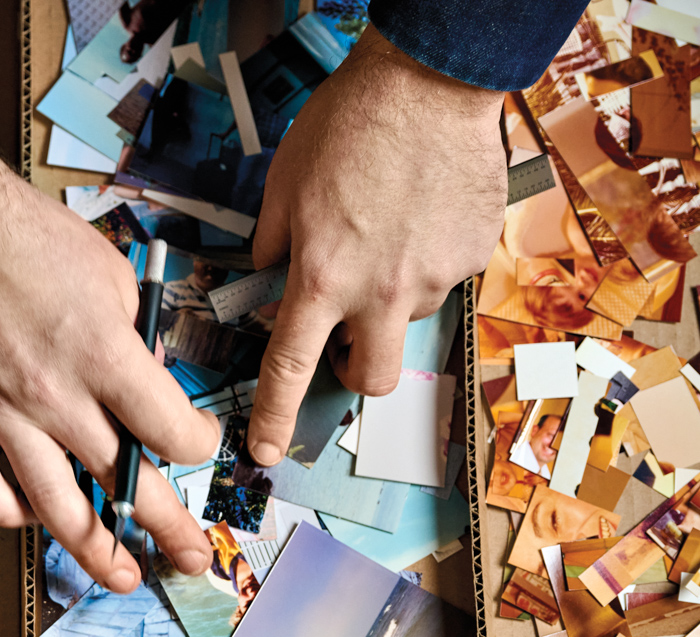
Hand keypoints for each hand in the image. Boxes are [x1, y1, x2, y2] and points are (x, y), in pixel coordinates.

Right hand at [0, 121, 218, 591]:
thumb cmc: (33, 238)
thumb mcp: (114, 276)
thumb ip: (138, 341)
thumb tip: (149, 387)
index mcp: (103, 354)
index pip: (170, 432)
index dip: (198, 446)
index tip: (198, 443)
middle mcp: (55, 395)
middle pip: (124, 482)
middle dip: (169, 527)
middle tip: (195, 558)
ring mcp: (3, 413)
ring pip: (56, 506)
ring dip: (95, 551)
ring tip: (122, 576)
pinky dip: (12, 513)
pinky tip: (34, 518)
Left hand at [246, 25, 504, 464]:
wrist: (429, 82)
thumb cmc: (348, 124)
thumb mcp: (283, 184)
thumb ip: (272, 243)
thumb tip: (268, 273)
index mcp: (322, 279)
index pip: (289, 370)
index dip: (273, 418)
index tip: (265, 451)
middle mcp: (380, 292)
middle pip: (371, 378)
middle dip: (354, 372)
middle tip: (344, 338)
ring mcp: (434, 278)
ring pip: (408, 321)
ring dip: (390, 302)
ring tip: (385, 236)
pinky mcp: (474, 256)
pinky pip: (443, 278)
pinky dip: (426, 260)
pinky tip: (418, 213)